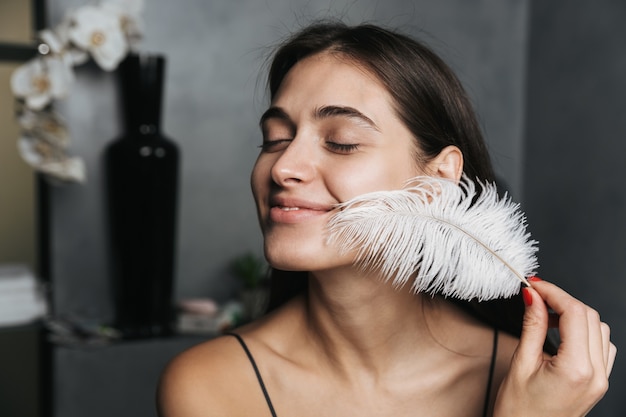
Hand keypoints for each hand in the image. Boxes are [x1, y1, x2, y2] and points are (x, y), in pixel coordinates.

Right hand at [493, 278, 616, 416]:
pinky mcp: (598, 382)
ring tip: (546, 315)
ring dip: (574, 315)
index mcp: (577, 369)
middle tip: (535, 295)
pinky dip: (584, 332)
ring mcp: (601, 380)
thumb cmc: (519, 411)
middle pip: (589, 317)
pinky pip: (601, 346)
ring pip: (599, 328)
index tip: (534, 285)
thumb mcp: (521, 363)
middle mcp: (596, 374)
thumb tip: (533, 297)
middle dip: (562, 300)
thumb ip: (532, 325)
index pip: (574, 313)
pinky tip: (562, 334)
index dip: (553, 292)